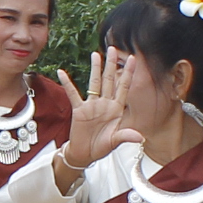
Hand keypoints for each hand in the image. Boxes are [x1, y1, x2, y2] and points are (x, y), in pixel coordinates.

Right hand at [55, 51, 137, 174]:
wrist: (85, 154)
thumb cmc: (101, 146)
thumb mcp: (115, 141)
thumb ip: (126, 136)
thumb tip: (140, 137)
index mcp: (116, 109)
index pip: (123, 87)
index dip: (128, 73)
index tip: (133, 59)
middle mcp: (105, 104)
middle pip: (109, 80)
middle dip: (111, 64)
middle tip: (114, 49)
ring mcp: (92, 106)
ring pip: (94, 83)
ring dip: (95, 69)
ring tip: (96, 54)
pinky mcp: (79, 110)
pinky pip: (73, 94)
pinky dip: (67, 84)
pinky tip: (62, 73)